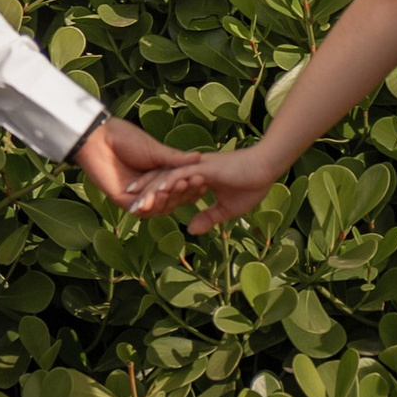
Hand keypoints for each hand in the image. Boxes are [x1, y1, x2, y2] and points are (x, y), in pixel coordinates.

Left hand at [71, 115, 193, 208]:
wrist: (100, 139)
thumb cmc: (126, 139)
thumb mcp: (155, 150)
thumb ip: (175, 159)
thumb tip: (199, 157)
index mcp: (159, 177)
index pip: (180, 187)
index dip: (192, 185)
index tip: (205, 179)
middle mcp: (150, 189)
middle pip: (172, 199)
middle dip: (185, 192)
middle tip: (197, 182)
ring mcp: (137, 197)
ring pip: (160, 207)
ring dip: (171, 198)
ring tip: (180, 187)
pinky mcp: (124, 202)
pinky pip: (142, 210)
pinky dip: (153, 205)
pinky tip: (161, 196)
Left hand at [125, 145, 281, 234]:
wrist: (266, 168)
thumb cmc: (252, 186)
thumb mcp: (226, 209)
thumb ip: (209, 217)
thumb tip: (191, 230)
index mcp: (197, 177)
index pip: (172, 187)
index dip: (158, 197)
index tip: (145, 210)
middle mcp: (192, 170)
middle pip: (163, 181)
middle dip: (146, 195)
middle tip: (131, 208)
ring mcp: (195, 167)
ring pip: (166, 179)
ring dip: (150, 193)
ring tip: (135, 206)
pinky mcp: (201, 167)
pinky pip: (177, 176)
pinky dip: (165, 185)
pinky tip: (153, 195)